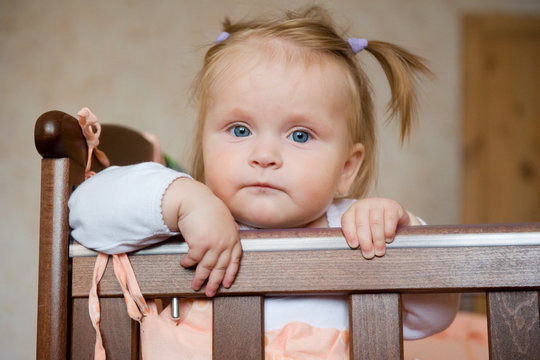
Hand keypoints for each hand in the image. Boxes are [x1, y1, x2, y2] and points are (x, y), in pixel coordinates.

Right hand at [162, 178, 241, 295]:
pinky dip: (187, 263)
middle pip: (221, 268)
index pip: (235, 261)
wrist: (194, 200)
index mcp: (233, 238)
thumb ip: (228, 229)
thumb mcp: (224, 218)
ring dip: (199, 279)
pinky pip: (193, 260)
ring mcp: (214, 245)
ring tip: (195, 285)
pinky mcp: (200, 245)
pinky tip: (184, 263)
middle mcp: (225, 243)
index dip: (230, 274)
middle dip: (214, 283)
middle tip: (210, 293)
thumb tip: (232, 234)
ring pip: (206, 268)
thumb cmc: (207, 207)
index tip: (226, 284)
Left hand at [341, 198, 419, 258]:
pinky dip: (388, 231)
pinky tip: (388, 239)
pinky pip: (389, 219)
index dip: (350, 234)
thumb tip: (358, 254)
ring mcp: (378, 204)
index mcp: (353, 211)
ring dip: (377, 239)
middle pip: (362, 224)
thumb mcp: (364, 230)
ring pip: (375, 223)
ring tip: (379, 251)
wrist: (394, 215)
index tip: (354, 246)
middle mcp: (364, 205)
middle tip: (369, 254)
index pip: (347, 221)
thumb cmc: (375, 226)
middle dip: (365, 241)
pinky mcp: (392, 206)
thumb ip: (359, 238)